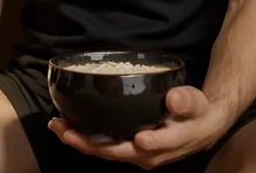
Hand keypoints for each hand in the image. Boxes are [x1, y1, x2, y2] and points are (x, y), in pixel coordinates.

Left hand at [48, 86, 227, 169]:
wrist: (197, 129)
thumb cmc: (195, 113)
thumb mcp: (196, 103)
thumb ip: (186, 101)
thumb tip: (174, 99)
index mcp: (167, 142)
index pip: (152, 144)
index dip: (143, 142)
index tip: (137, 137)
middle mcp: (147, 155)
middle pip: (116, 152)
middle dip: (89, 142)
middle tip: (65, 129)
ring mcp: (136, 155)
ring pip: (105, 151)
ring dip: (80, 141)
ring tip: (58, 126)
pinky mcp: (128, 150)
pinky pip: (104, 147)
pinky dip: (85, 138)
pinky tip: (69, 127)